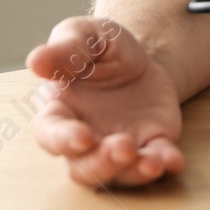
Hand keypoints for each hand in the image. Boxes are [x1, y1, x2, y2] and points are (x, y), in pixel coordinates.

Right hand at [27, 16, 185, 187]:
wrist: (140, 55)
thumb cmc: (98, 47)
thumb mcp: (83, 35)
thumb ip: (64, 49)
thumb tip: (35, 60)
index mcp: (59, 110)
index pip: (51, 133)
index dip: (64, 140)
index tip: (83, 137)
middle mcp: (85, 138)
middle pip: (83, 167)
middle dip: (102, 163)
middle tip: (124, 147)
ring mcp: (117, 145)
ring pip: (117, 174)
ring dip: (134, 172)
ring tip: (153, 161)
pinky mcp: (149, 144)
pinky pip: (156, 161)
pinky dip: (164, 164)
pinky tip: (173, 160)